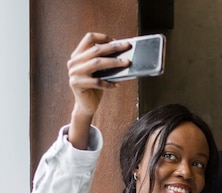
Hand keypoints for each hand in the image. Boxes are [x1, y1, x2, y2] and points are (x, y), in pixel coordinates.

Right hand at [66, 32, 130, 148]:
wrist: (86, 105)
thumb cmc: (95, 86)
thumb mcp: (99, 71)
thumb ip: (105, 61)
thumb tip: (124, 54)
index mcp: (78, 55)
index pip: (88, 38)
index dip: (103, 37)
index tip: (116, 40)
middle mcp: (73, 62)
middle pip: (96, 49)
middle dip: (114, 47)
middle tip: (128, 47)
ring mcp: (73, 73)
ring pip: (97, 63)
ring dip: (114, 62)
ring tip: (127, 63)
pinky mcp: (76, 84)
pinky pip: (97, 81)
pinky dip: (108, 83)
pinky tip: (116, 85)